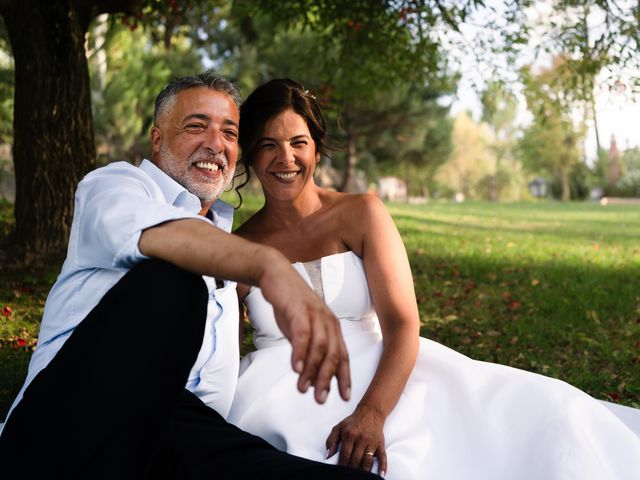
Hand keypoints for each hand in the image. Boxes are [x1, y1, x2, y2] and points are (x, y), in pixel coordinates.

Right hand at [259, 258, 350, 403]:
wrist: (276, 275)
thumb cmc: (290, 304)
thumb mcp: (302, 329)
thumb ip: (308, 349)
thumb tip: (308, 373)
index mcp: (332, 327)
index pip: (343, 355)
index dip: (344, 377)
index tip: (344, 397)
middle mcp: (328, 321)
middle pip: (333, 354)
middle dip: (328, 379)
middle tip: (320, 399)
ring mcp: (315, 314)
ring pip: (319, 347)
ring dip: (311, 370)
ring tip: (303, 388)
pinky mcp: (299, 309)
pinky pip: (302, 334)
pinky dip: (300, 353)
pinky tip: (295, 368)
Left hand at [325, 404, 386, 475]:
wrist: (370, 412)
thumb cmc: (352, 422)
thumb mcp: (339, 427)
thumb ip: (331, 441)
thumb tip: (327, 456)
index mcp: (349, 434)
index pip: (345, 454)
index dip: (341, 465)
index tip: (339, 472)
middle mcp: (361, 438)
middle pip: (356, 460)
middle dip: (351, 470)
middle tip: (348, 475)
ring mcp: (372, 442)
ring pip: (367, 461)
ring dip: (363, 471)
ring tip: (359, 477)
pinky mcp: (380, 443)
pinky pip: (383, 457)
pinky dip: (382, 467)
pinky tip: (380, 476)